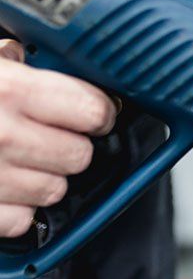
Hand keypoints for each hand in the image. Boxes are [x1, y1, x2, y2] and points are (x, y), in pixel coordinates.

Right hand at [0, 40, 116, 236]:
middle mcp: (1, 133)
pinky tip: (2, 186)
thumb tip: (68, 57)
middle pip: (80, 155)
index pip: (94, 111)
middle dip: (70, 146)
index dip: (97, 112)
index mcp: (9, 89)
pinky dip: (16, 209)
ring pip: (56, 191)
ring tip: (17, 160)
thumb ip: (22, 60)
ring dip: (44, 179)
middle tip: (47, 136)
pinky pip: (24, 220)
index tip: (91, 112)